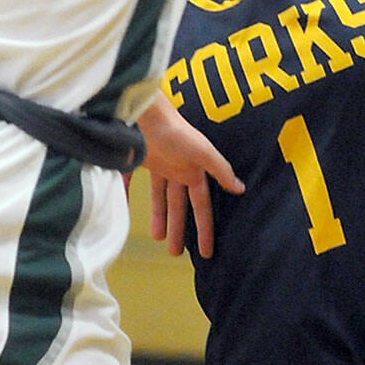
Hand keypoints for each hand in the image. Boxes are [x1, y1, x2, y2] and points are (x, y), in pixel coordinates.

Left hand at [138, 95, 242, 258]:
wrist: (145, 111)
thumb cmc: (176, 132)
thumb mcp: (202, 152)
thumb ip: (220, 170)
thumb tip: (241, 188)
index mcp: (193, 170)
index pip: (201, 205)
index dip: (204, 227)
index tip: (206, 251)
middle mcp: (176, 169)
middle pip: (179, 205)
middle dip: (179, 228)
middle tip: (175, 252)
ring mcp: (156, 165)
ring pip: (158, 197)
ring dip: (158, 216)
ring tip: (157, 237)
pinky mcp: (135, 159)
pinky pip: (129, 181)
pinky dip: (126, 194)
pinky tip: (123, 209)